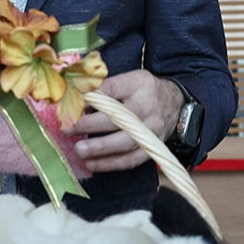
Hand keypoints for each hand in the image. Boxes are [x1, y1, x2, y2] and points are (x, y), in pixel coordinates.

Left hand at [66, 70, 183, 173]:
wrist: (175, 104)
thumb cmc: (144, 92)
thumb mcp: (130, 79)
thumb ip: (105, 87)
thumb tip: (74, 98)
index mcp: (139, 84)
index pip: (111, 89)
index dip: (90, 97)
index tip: (70, 104)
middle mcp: (147, 106)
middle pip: (117, 118)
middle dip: (89, 125)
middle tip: (68, 129)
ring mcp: (151, 129)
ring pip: (124, 142)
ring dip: (99, 148)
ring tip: (79, 150)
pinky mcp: (152, 147)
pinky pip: (130, 160)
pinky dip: (109, 164)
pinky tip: (91, 164)